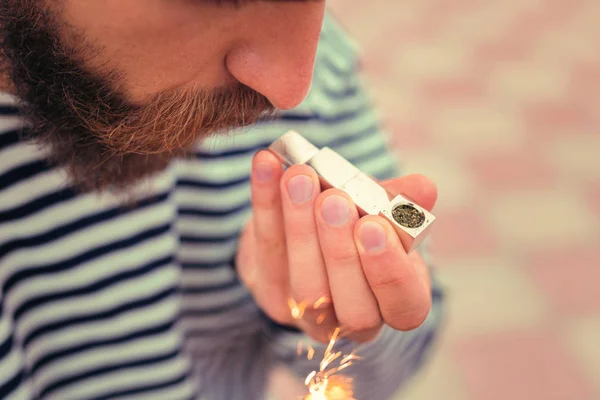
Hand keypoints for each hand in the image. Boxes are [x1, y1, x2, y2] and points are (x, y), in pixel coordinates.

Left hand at [236, 150, 437, 342]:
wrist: (311, 230)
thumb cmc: (359, 224)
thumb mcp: (384, 213)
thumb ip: (400, 203)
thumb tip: (424, 188)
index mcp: (395, 303)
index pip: (404, 305)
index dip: (390, 271)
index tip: (374, 225)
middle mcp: (353, 319)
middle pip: (352, 308)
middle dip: (341, 252)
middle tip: (334, 200)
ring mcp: (307, 313)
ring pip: (305, 287)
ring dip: (300, 227)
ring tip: (300, 177)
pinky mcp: (268, 291)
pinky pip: (265, 252)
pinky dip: (265, 203)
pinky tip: (267, 165)